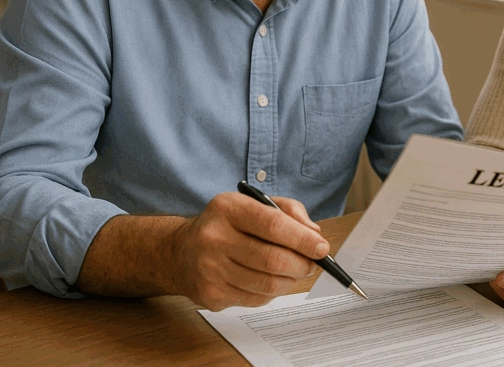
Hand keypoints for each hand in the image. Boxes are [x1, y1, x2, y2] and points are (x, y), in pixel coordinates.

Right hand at [171, 191, 329, 310]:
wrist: (180, 252)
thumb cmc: (227, 225)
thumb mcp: (254, 204)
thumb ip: (288, 212)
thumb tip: (314, 234)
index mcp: (227, 208)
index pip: (273, 225)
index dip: (303, 239)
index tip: (322, 248)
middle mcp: (214, 238)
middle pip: (272, 259)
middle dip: (302, 264)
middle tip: (312, 264)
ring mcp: (210, 269)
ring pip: (267, 283)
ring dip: (291, 280)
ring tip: (295, 271)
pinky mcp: (211, 295)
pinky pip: (256, 299)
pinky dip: (273, 292)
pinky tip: (271, 280)